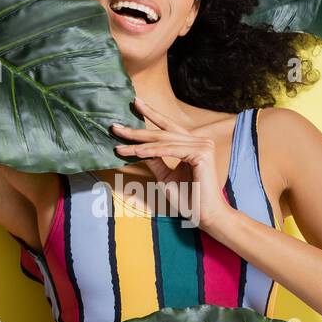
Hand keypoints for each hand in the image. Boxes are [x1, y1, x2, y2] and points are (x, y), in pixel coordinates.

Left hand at [110, 96, 231, 230]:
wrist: (206, 215)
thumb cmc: (189, 199)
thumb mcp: (166, 176)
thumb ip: (155, 160)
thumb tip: (138, 149)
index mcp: (194, 144)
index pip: (168, 128)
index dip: (150, 116)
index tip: (134, 105)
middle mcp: (200, 141)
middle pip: (163, 132)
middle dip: (137, 129)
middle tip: (116, 126)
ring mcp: (202, 145)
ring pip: (163, 141)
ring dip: (138, 143)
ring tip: (119, 143)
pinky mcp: (201, 154)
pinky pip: (169, 150)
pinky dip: (150, 150)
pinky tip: (134, 151)